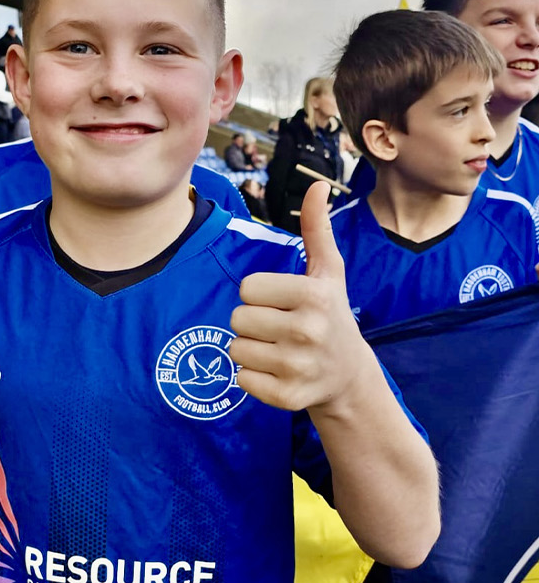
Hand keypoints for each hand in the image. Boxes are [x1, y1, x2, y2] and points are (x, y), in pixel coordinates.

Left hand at [229, 181, 372, 412]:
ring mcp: (299, 367)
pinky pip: (240, 380)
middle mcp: (308, 331)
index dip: (259, 295)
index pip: (247, 288)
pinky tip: (279, 373)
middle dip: (253, 323)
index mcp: (314, 296)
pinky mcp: (287, 397)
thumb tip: (317, 184)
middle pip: (237, 319)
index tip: (283, 303)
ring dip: (250, 350)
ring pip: (235, 350)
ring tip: (280, 350)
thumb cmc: (330, 315)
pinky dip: (253, 378)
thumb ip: (317, 229)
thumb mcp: (328, 273)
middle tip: (280, 329)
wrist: (348, 376)